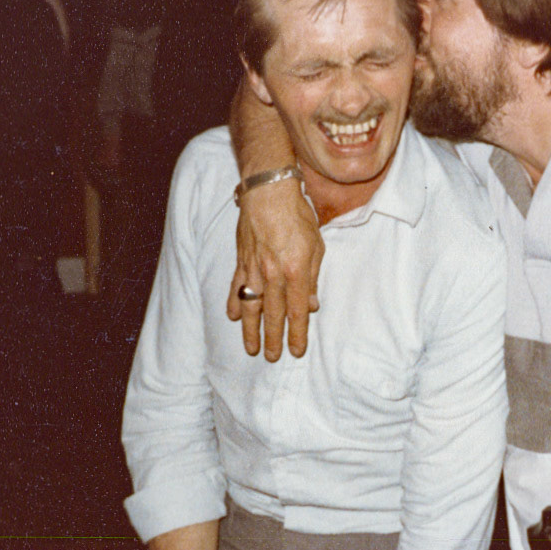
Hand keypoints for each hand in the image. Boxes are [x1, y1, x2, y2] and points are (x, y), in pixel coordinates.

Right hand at [227, 178, 322, 360]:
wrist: (268, 191)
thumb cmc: (297, 214)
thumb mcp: (316, 245)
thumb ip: (312, 277)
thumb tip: (311, 305)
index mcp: (295, 271)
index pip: (297, 312)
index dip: (297, 334)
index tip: (296, 351)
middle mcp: (272, 274)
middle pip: (272, 315)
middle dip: (272, 339)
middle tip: (271, 358)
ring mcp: (253, 269)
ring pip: (251, 307)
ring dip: (250, 330)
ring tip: (250, 348)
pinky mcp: (241, 260)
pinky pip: (237, 287)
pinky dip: (235, 303)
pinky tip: (234, 317)